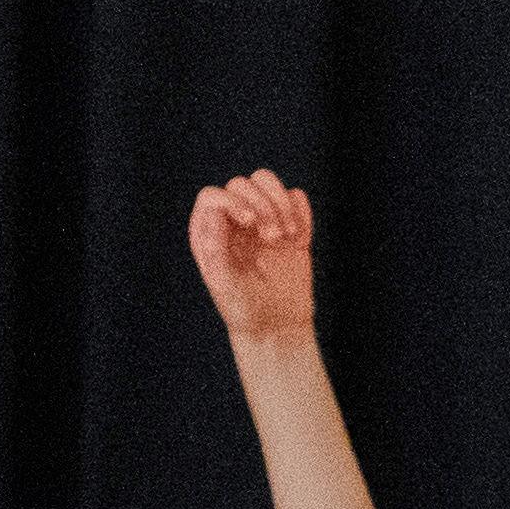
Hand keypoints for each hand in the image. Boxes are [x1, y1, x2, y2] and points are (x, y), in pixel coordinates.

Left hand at [187, 169, 322, 341]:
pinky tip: (298, 237)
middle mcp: (232, 220)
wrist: (277, 326)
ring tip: (286, 236)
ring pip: (267, 181)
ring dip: (280, 203)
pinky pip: (296, 197)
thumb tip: (214, 209)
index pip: (213, 195)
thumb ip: (215, 247)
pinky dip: (300, 211)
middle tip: (273, 238)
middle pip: (243, 184)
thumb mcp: (224, 284)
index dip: (233, 200)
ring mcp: (261, 219)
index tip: (250, 222)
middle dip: (262, 205)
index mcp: (209, 231)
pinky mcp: (289, 224)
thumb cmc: (244, 308)